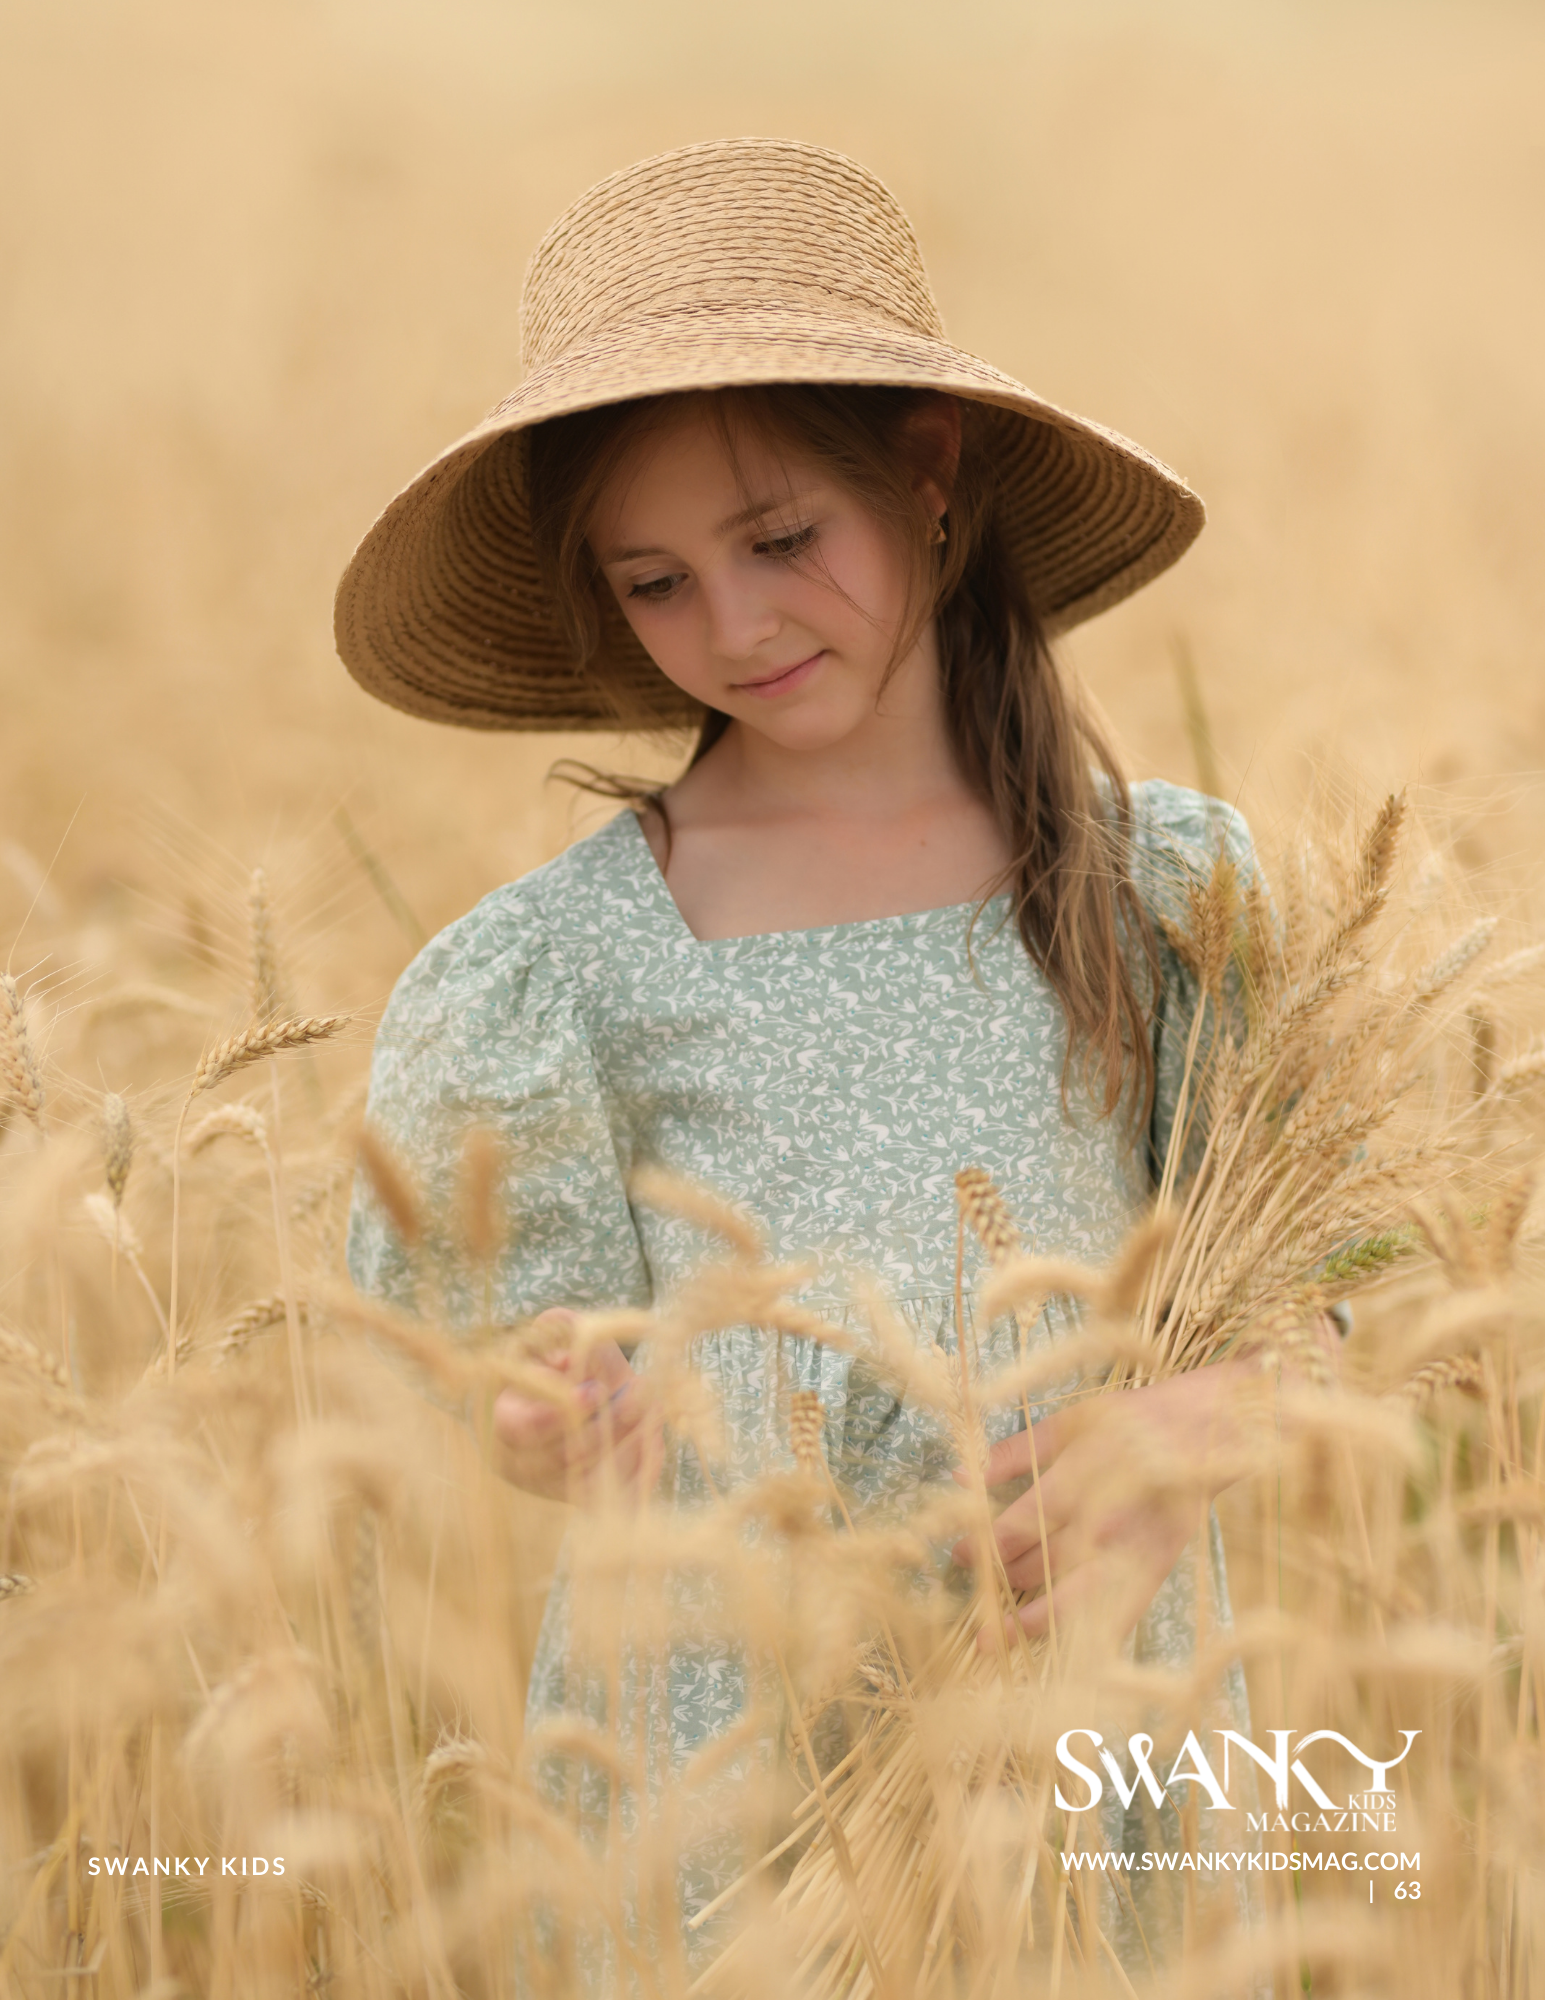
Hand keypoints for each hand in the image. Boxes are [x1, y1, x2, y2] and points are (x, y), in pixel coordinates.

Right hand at [491, 1310, 659, 1503]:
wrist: (558, 1397)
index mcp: (503, 1421)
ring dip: (629, 1446)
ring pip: (592, 1481)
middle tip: (642, 1391)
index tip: (597, 1390)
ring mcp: (552, 1487)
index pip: (524, 1428)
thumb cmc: (551, 1364)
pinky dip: (638, 1472)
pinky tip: (654, 1439)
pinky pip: (612, 1498)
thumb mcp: (549, 1338)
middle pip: (565, 1456)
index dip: (560, 1413)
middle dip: (609, 1424)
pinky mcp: (582, 1500)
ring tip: (654, 1410)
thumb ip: (557, 1332)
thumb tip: (567, 1358)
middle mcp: (521, 1464)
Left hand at [951, 1361, 1257, 1648]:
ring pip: (1079, 1598)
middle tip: (972, 1593)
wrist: (1206, 1434)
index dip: (990, 1544)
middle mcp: (1113, 1517)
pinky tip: (1057, 1655)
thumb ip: (1013, 1452)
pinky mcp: (1157, 1571)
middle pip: (1047, 1562)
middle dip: (1003, 1581)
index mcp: (1088, 1472)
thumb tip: (960, 1475)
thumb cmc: (1128, 1421)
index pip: (1028, 1520)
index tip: (958, 1555)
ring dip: (1033, 1621)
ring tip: (995, 1638)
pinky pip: (1119, 1615)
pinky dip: (1087, 1637)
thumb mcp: (1068, 1423)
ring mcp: (1137, 1550)